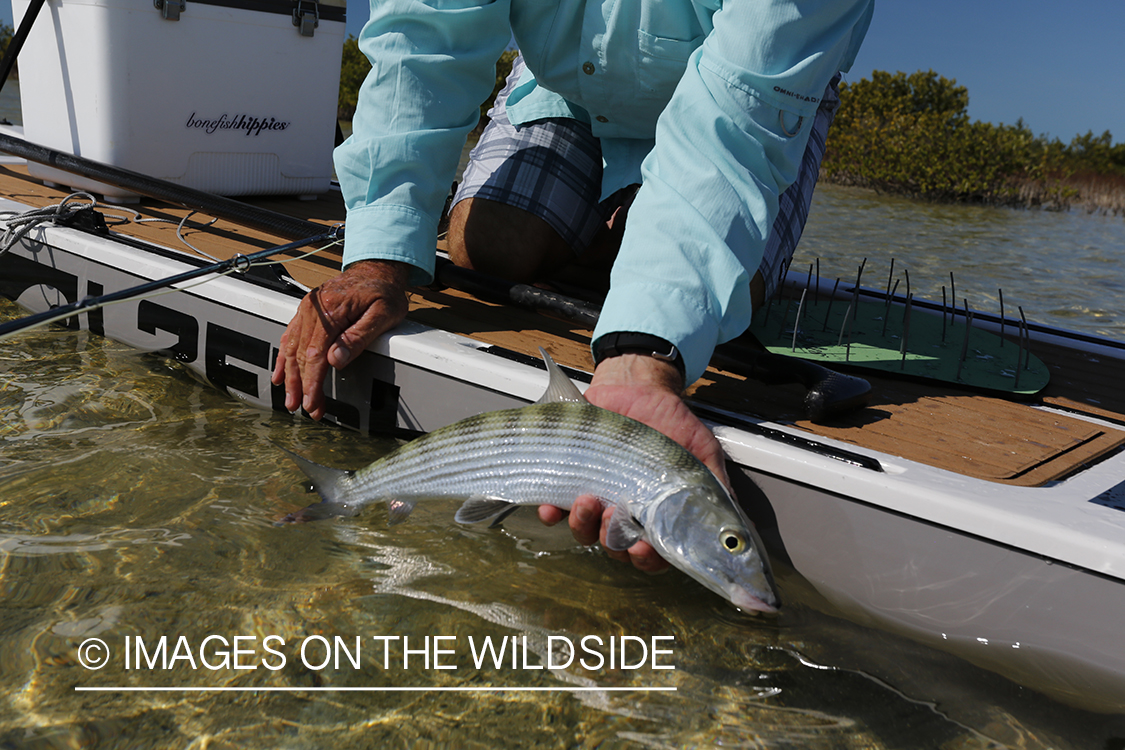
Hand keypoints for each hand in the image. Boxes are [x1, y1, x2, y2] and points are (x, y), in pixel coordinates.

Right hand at [271, 260, 409, 419]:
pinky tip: (281, 375)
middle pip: (300, 354)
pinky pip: (290, 336)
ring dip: (290, 376)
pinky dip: (283, 357)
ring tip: (291, 399)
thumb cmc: (383, 292)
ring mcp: (307, 309)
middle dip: (301, 385)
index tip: (311, 402)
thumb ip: (359, 337)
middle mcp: (314, 309)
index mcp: (331, 310)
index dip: (312, 382)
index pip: (315, 354)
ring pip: (291, 347)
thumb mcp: (383, 314)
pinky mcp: (307, 311)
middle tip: (305, 408)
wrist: (376, 270)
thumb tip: (335, 360)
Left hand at [537, 353, 730, 572]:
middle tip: (614, 516)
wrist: (635, 385)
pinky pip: (554, 509)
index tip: (644, 549)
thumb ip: (713, 487)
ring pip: (584, 532)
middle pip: (615, 548)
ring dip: (584, 526)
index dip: (647, 561)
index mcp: (655, 515)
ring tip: (587, 502)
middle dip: (613, 541)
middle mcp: (623, 514)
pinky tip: (551, 507)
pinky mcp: (568, 480)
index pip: (652, 555)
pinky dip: (551, 513)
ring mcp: (594, 499)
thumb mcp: (700, 451)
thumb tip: (736, 525)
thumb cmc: (669, 421)